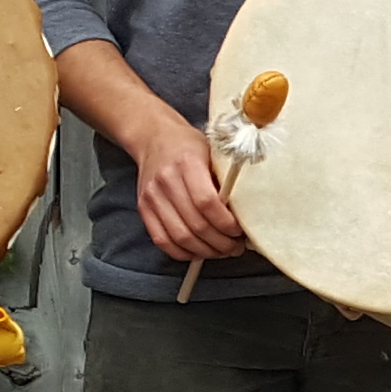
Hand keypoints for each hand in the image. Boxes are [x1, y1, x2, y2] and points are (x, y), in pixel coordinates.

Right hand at [118, 105, 250, 263]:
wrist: (154, 138)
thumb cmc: (189, 146)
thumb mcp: (213, 152)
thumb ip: (226, 181)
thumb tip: (247, 214)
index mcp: (187, 162)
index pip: (207, 202)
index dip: (226, 223)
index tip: (239, 230)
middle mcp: (166, 180)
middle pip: (195, 224)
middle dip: (220, 243)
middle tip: (235, 247)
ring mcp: (152, 197)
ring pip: (180, 237)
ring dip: (205, 251)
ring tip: (221, 251)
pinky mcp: (144, 209)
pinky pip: (162, 240)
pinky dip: (183, 252)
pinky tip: (199, 251)